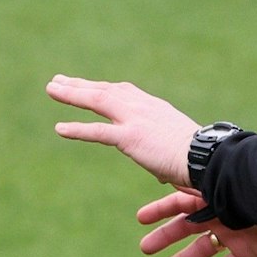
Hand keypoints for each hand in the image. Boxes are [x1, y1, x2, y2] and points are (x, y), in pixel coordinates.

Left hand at [47, 75, 200, 186]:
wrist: (205, 157)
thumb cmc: (198, 158)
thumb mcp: (178, 149)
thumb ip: (165, 157)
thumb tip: (162, 175)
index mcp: (154, 107)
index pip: (123, 92)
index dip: (102, 87)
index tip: (87, 84)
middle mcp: (142, 107)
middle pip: (105, 90)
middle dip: (80, 85)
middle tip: (58, 81)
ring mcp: (135, 120)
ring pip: (97, 100)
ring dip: (72, 94)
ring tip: (51, 89)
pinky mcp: (130, 137)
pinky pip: (98, 131)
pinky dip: (77, 129)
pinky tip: (59, 129)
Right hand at [137, 189, 256, 256]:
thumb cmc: (256, 194)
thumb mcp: (222, 189)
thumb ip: (197, 187)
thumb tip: (167, 177)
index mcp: (212, 196)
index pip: (180, 203)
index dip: (159, 211)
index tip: (141, 220)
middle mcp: (220, 214)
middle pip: (187, 228)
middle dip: (165, 237)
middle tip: (145, 248)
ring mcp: (233, 233)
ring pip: (203, 250)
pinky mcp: (248, 251)